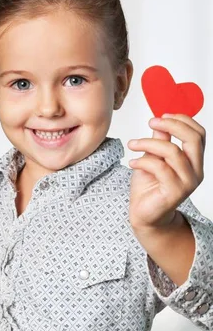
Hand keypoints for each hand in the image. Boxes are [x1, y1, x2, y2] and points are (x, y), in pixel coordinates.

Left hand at [127, 113, 205, 228]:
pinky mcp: (175, 192)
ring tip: (132, 144)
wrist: (145, 214)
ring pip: (172, 152)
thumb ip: (159, 141)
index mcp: (194, 161)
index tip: (161, 115)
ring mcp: (187, 182)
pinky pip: (159, 168)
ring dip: (148, 143)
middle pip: (193, 139)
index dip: (182, 120)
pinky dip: (142, 161)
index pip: (199, 134)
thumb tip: (159, 122)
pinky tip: (131, 163)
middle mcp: (196, 171)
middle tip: (150, 122)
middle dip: (171, 125)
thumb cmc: (149, 186)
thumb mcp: (152, 158)